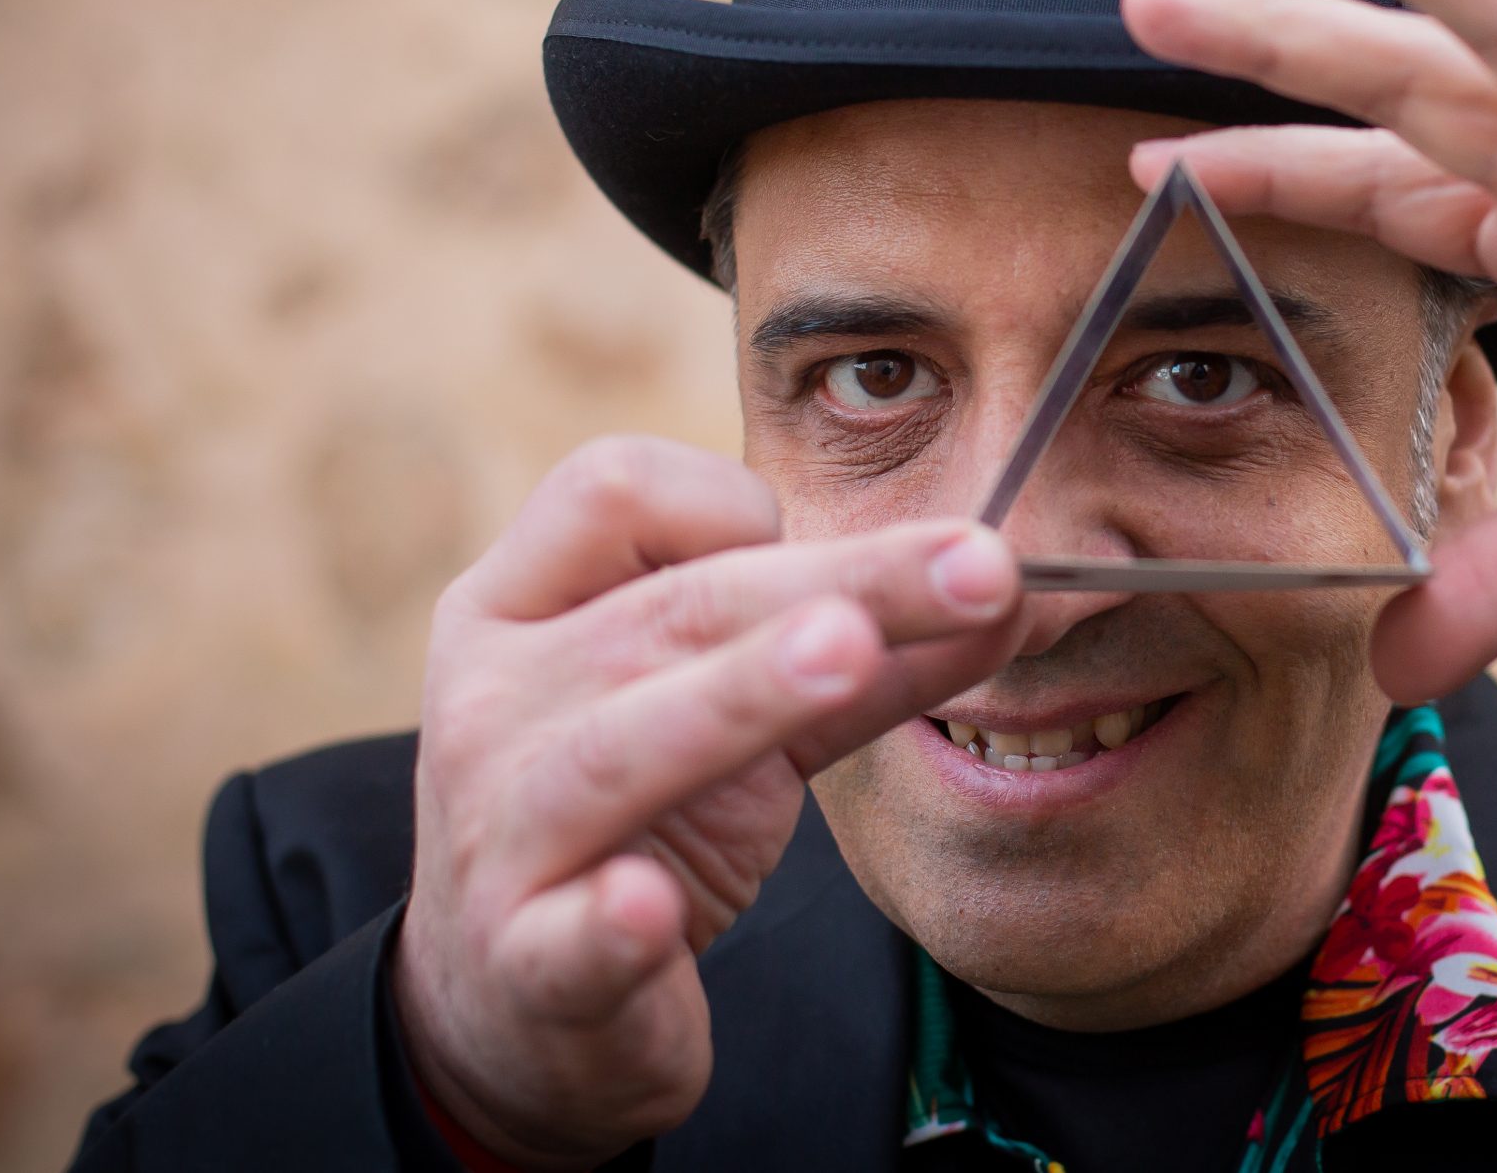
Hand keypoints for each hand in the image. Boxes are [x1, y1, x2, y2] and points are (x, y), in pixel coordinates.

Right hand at [393, 438, 1022, 1169]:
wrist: (522, 1005)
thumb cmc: (639, 813)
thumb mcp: (743, 714)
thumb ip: (864, 651)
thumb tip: (1003, 580)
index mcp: (524, 606)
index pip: (616, 491)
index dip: (735, 503)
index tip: (829, 566)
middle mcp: (493, 699)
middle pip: (675, 607)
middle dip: (841, 582)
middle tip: (976, 564)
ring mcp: (499, 833)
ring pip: (618, 749)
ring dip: (738, 696)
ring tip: (850, 654)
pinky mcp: (529, 964)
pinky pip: (565, 940)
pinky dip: (607, 924)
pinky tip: (648, 911)